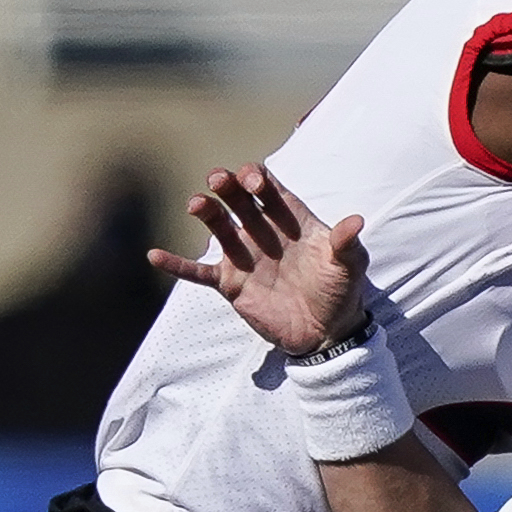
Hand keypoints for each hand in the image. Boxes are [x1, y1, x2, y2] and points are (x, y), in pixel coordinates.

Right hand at [148, 166, 369, 355]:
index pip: (267, 187)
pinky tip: (155, 255)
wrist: (327, 332)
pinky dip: (176, 264)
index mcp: (289, 218)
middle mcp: (262, 230)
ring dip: (205, 211)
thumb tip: (356, 222)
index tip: (255, 185)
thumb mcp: (350, 265)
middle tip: (219, 181)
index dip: (256, 179)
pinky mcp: (231, 283)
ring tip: (197, 205)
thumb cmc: (340, 291)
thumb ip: (347, 243)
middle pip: (237, 199)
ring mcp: (244, 255)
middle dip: (226, 185)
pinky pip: (198, 272)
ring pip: (217, 226)